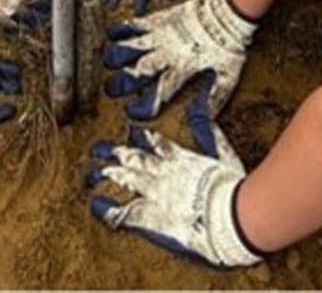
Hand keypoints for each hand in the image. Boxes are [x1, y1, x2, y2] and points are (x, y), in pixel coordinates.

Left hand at [87, 97, 261, 267]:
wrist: (226, 215)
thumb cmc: (230, 187)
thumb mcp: (223, 153)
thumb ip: (209, 131)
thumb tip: (201, 105)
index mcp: (180, 158)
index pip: (157, 143)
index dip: (143, 137)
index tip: (132, 131)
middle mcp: (161, 172)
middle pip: (133, 159)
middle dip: (116, 153)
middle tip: (99, 149)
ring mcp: (151, 193)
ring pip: (124, 179)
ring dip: (108, 174)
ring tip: (91, 171)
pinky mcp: (145, 216)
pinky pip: (119, 211)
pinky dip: (106, 208)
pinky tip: (95, 202)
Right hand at [103, 0, 254, 119]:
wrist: (229, 14)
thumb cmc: (229, 46)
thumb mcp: (227, 77)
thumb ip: (214, 100)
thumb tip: (203, 123)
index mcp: (183, 69)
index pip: (160, 93)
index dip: (144, 106)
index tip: (133, 113)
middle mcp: (169, 54)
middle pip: (139, 71)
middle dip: (122, 82)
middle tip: (110, 89)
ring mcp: (162, 35)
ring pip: (133, 47)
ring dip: (118, 55)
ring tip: (107, 61)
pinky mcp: (161, 19)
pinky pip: (137, 24)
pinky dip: (123, 29)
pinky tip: (112, 34)